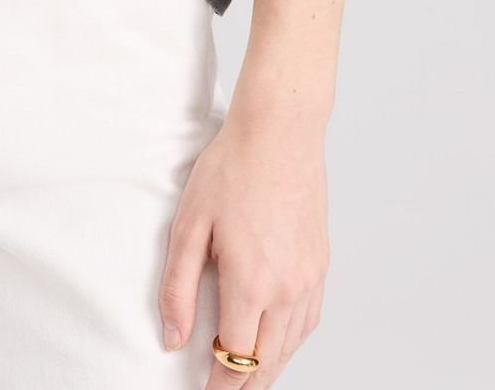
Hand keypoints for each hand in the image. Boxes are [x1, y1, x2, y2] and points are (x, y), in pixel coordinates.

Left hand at [158, 101, 329, 385]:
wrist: (280, 130)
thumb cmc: (231, 168)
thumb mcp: (189, 225)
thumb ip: (178, 288)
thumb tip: (174, 340)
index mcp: (251, 283)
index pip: (234, 357)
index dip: (216, 382)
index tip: (202, 389)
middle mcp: (287, 289)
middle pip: (266, 362)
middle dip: (241, 382)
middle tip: (220, 388)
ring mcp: (309, 278)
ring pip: (291, 347)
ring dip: (267, 367)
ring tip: (244, 374)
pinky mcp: (320, 264)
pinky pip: (308, 321)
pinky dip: (290, 341)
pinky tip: (275, 340)